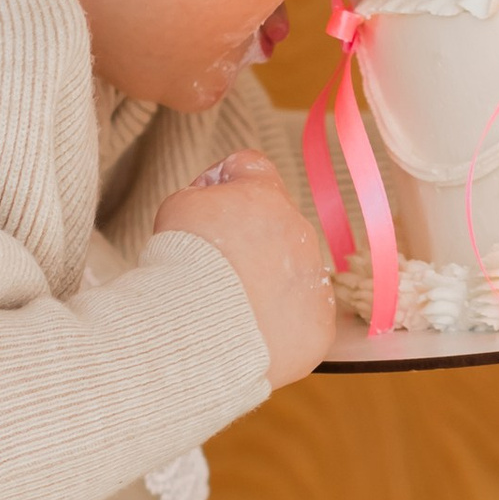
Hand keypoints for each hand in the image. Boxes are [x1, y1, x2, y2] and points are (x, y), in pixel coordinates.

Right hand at [154, 150, 338, 384]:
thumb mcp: (179, 207)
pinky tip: (249, 330)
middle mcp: (299, 231)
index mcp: (265, 195)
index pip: (250, 168)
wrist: (199, 330)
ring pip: (292, 271)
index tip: (204, 208)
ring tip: (228, 305)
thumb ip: (202, 196)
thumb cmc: (183, 265)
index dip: (222, 183)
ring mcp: (314, 279)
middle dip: (248, 240)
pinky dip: (278, 321)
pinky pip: (302, 315)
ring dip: (266, 281)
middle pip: (275, 225)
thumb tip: (214, 205)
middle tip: (213, 268)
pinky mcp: (319, 323)